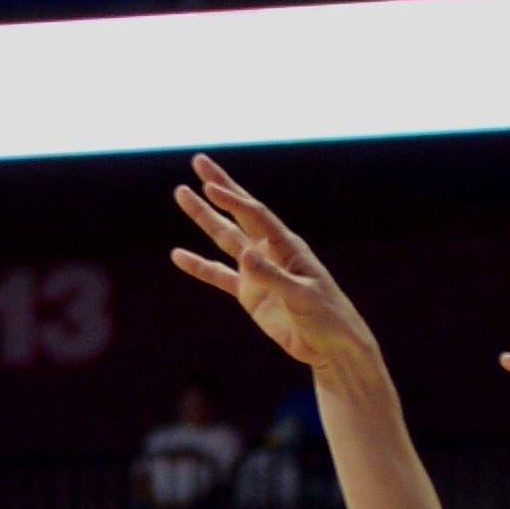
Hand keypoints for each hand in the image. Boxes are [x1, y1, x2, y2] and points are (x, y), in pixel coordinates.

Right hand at [171, 158, 377, 372]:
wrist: (331, 347)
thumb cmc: (327, 317)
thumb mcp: (303, 297)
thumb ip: (273, 277)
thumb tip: (245, 257)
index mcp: (288, 247)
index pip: (255, 216)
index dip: (233, 200)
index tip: (209, 186)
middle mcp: (270, 252)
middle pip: (238, 213)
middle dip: (219, 188)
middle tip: (198, 161)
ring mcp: (258, 272)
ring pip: (224, 238)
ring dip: (204, 217)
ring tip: (181, 193)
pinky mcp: (250, 293)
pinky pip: (219, 276)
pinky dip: (199, 266)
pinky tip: (178, 255)